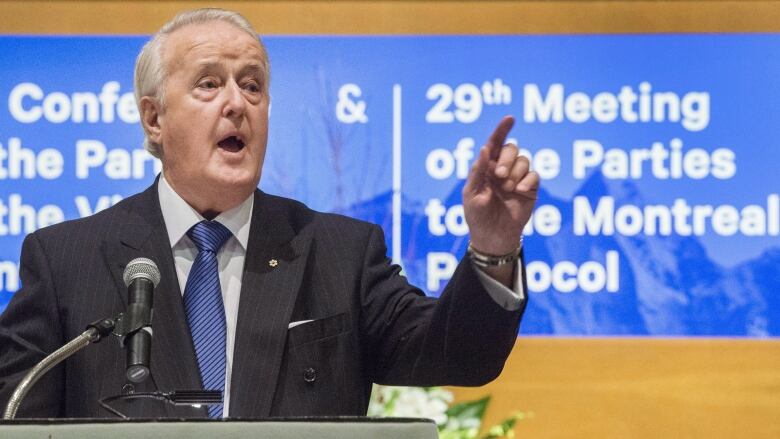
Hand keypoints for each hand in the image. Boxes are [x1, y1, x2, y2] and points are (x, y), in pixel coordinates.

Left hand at [463, 116, 538, 256]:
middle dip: (507, 159)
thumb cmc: (477, 216)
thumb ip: (478, 171)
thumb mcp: (471, 193)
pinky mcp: (530, 189)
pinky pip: (534, 175)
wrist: (493, 237)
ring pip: (524, 160)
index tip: (510, 118)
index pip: (495, 143)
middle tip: (500, 175)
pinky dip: (528, 179)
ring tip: (508, 188)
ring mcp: (517, 178)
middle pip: (512, 149)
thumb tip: (486, 148)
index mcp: (487, 167)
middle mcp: (503, 169)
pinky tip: (520, 190)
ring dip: (516, 171)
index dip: (502, 129)